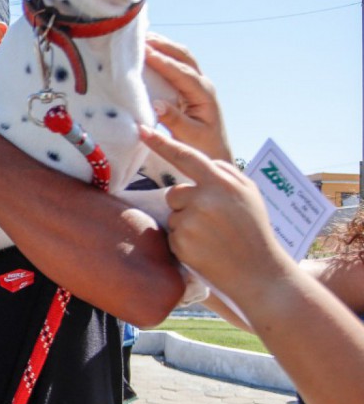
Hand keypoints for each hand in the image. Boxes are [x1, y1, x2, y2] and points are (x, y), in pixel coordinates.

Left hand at [139, 125, 290, 295]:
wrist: (259, 274)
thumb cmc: (253, 231)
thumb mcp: (249, 194)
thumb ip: (225, 174)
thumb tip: (202, 162)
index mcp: (222, 182)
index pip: (185, 157)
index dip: (162, 143)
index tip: (143, 130)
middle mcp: (204, 198)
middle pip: (175, 192)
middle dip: (187, 203)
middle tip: (213, 222)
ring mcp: (191, 221)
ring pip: (174, 214)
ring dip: (187, 223)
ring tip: (212, 237)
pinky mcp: (181, 242)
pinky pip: (172, 234)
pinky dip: (184, 242)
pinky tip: (205, 250)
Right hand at [145, 34, 231, 161]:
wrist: (214, 154)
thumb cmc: (202, 148)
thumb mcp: (188, 136)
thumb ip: (174, 119)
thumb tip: (157, 103)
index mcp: (203, 94)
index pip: (181, 72)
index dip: (162, 61)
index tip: (143, 51)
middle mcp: (202, 84)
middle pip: (183, 56)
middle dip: (162, 44)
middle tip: (138, 37)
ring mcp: (197, 84)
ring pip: (181, 56)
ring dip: (163, 45)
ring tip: (141, 38)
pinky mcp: (188, 87)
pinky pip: (175, 64)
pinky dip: (162, 54)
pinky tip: (148, 51)